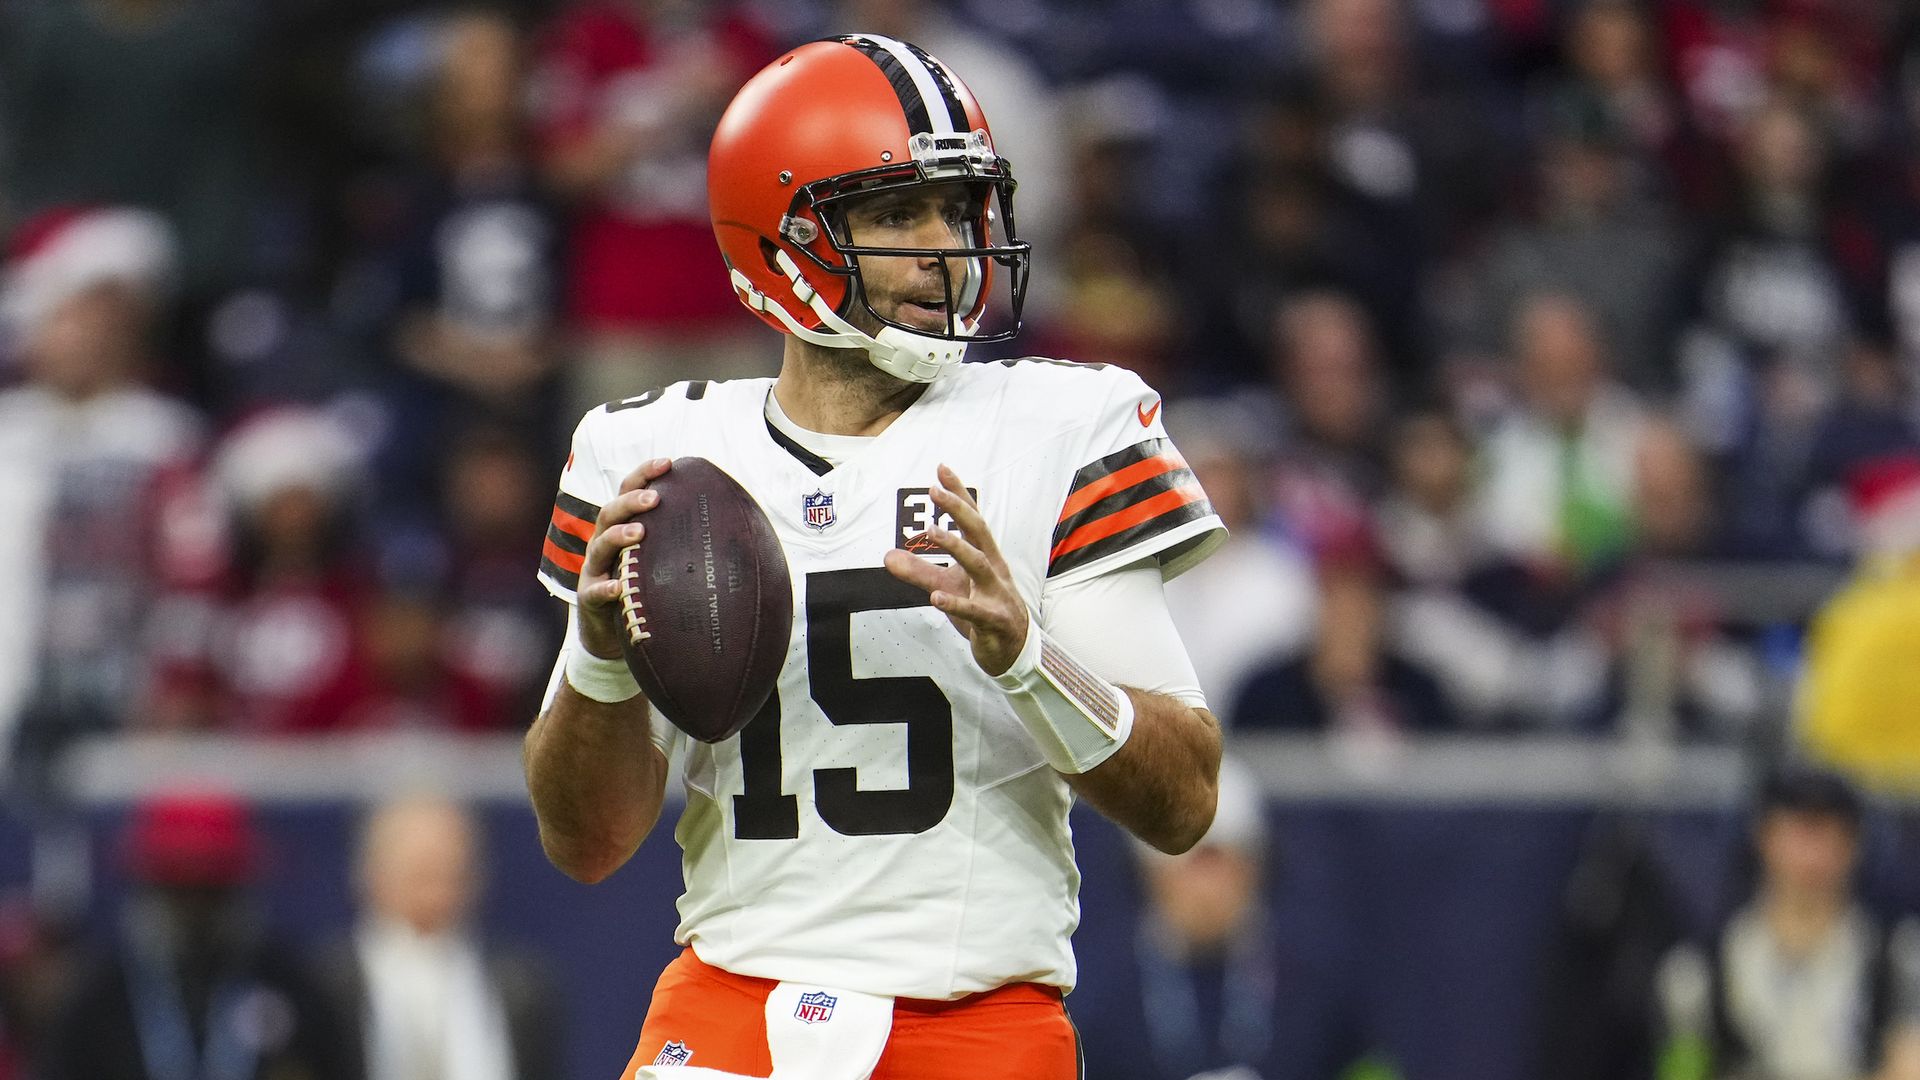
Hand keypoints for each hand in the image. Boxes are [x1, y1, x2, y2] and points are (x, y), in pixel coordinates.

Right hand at [575, 458, 672, 659]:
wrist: (613, 630)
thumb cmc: (644, 588)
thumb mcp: (662, 561)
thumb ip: (685, 542)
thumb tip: (741, 528)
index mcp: (623, 528)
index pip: (629, 492)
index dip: (645, 474)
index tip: (669, 462)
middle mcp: (605, 543)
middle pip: (610, 512)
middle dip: (631, 501)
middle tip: (654, 498)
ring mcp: (594, 568)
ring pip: (599, 545)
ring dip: (618, 536)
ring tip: (639, 532)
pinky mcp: (589, 597)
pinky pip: (595, 591)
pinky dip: (606, 587)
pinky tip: (619, 587)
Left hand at [883, 465, 1029, 676]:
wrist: (1014, 650)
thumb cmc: (983, 608)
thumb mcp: (949, 586)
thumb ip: (919, 571)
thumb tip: (886, 556)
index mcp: (986, 556)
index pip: (972, 520)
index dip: (958, 494)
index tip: (941, 469)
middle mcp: (993, 569)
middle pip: (978, 533)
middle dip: (957, 510)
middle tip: (934, 491)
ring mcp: (996, 594)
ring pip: (978, 565)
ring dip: (956, 547)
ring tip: (931, 532)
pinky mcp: (994, 622)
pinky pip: (975, 611)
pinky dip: (957, 604)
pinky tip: (936, 597)